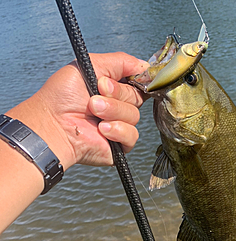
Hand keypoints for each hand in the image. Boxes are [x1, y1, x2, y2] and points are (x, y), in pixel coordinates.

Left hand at [10, 52, 148, 168]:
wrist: (54, 124)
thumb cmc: (61, 97)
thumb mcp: (90, 64)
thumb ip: (120, 61)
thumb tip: (144, 65)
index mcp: (111, 86)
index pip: (137, 80)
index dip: (135, 78)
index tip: (122, 76)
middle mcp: (116, 105)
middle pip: (137, 96)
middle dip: (117, 94)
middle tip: (96, 94)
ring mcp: (118, 125)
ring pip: (134, 116)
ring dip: (113, 111)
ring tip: (93, 111)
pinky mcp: (119, 145)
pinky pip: (132, 135)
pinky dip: (117, 130)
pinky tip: (101, 129)